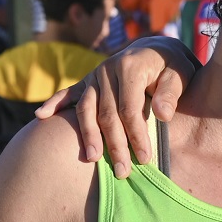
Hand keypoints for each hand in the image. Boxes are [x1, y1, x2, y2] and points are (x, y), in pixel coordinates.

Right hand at [34, 41, 194, 172]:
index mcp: (130, 68)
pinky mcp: (87, 81)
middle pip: (106, 114)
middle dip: (114, 145)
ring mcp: (94, 75)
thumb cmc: (172, 67)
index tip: (144, 159)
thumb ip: (171, 93)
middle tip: (122, 172)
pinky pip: (67, 93)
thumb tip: (162, 114)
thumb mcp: (180, 74)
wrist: (156, 49)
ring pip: (85, 109)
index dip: (136, 135)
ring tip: (91, 159)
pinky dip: (54, 104)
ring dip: (87, 135)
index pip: (129, 109)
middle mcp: (107, 70)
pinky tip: (41, 117)